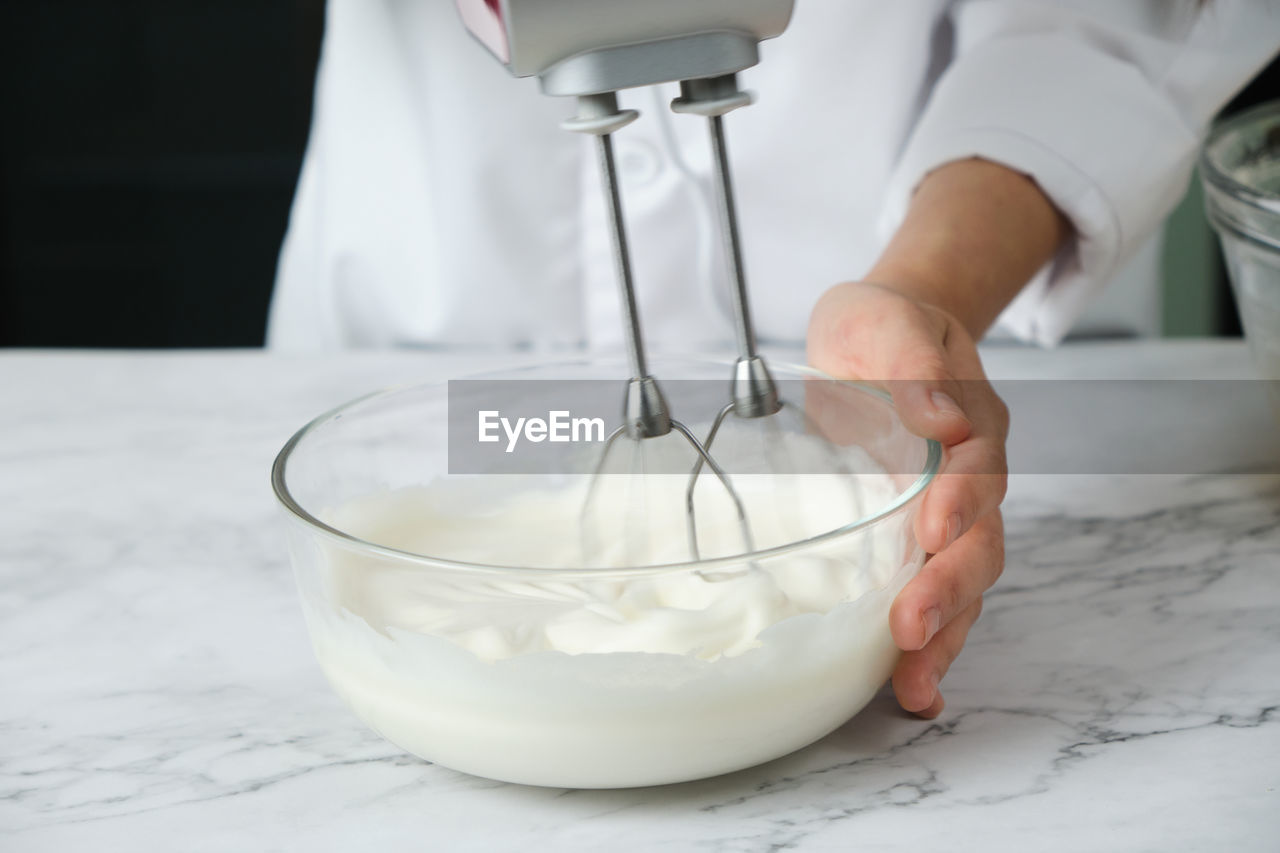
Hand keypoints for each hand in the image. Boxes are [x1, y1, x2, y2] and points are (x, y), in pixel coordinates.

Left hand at [808, 280, 1008, 718]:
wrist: (876, 342)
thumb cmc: (880, 330)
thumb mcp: (887, 320)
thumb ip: (912, 359)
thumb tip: (940, 412)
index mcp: (970, 423)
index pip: (979, 468)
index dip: (962, 500)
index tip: (934, 525)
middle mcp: (968, 480)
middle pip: (980, 544)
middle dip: (949, 590)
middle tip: (911, 627)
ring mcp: (945, 518)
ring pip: (962, 586)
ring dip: (941, 637)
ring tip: (913, 684)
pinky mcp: (911, 544)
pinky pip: (928, 597)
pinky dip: (924, 646)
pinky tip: (907, 690)